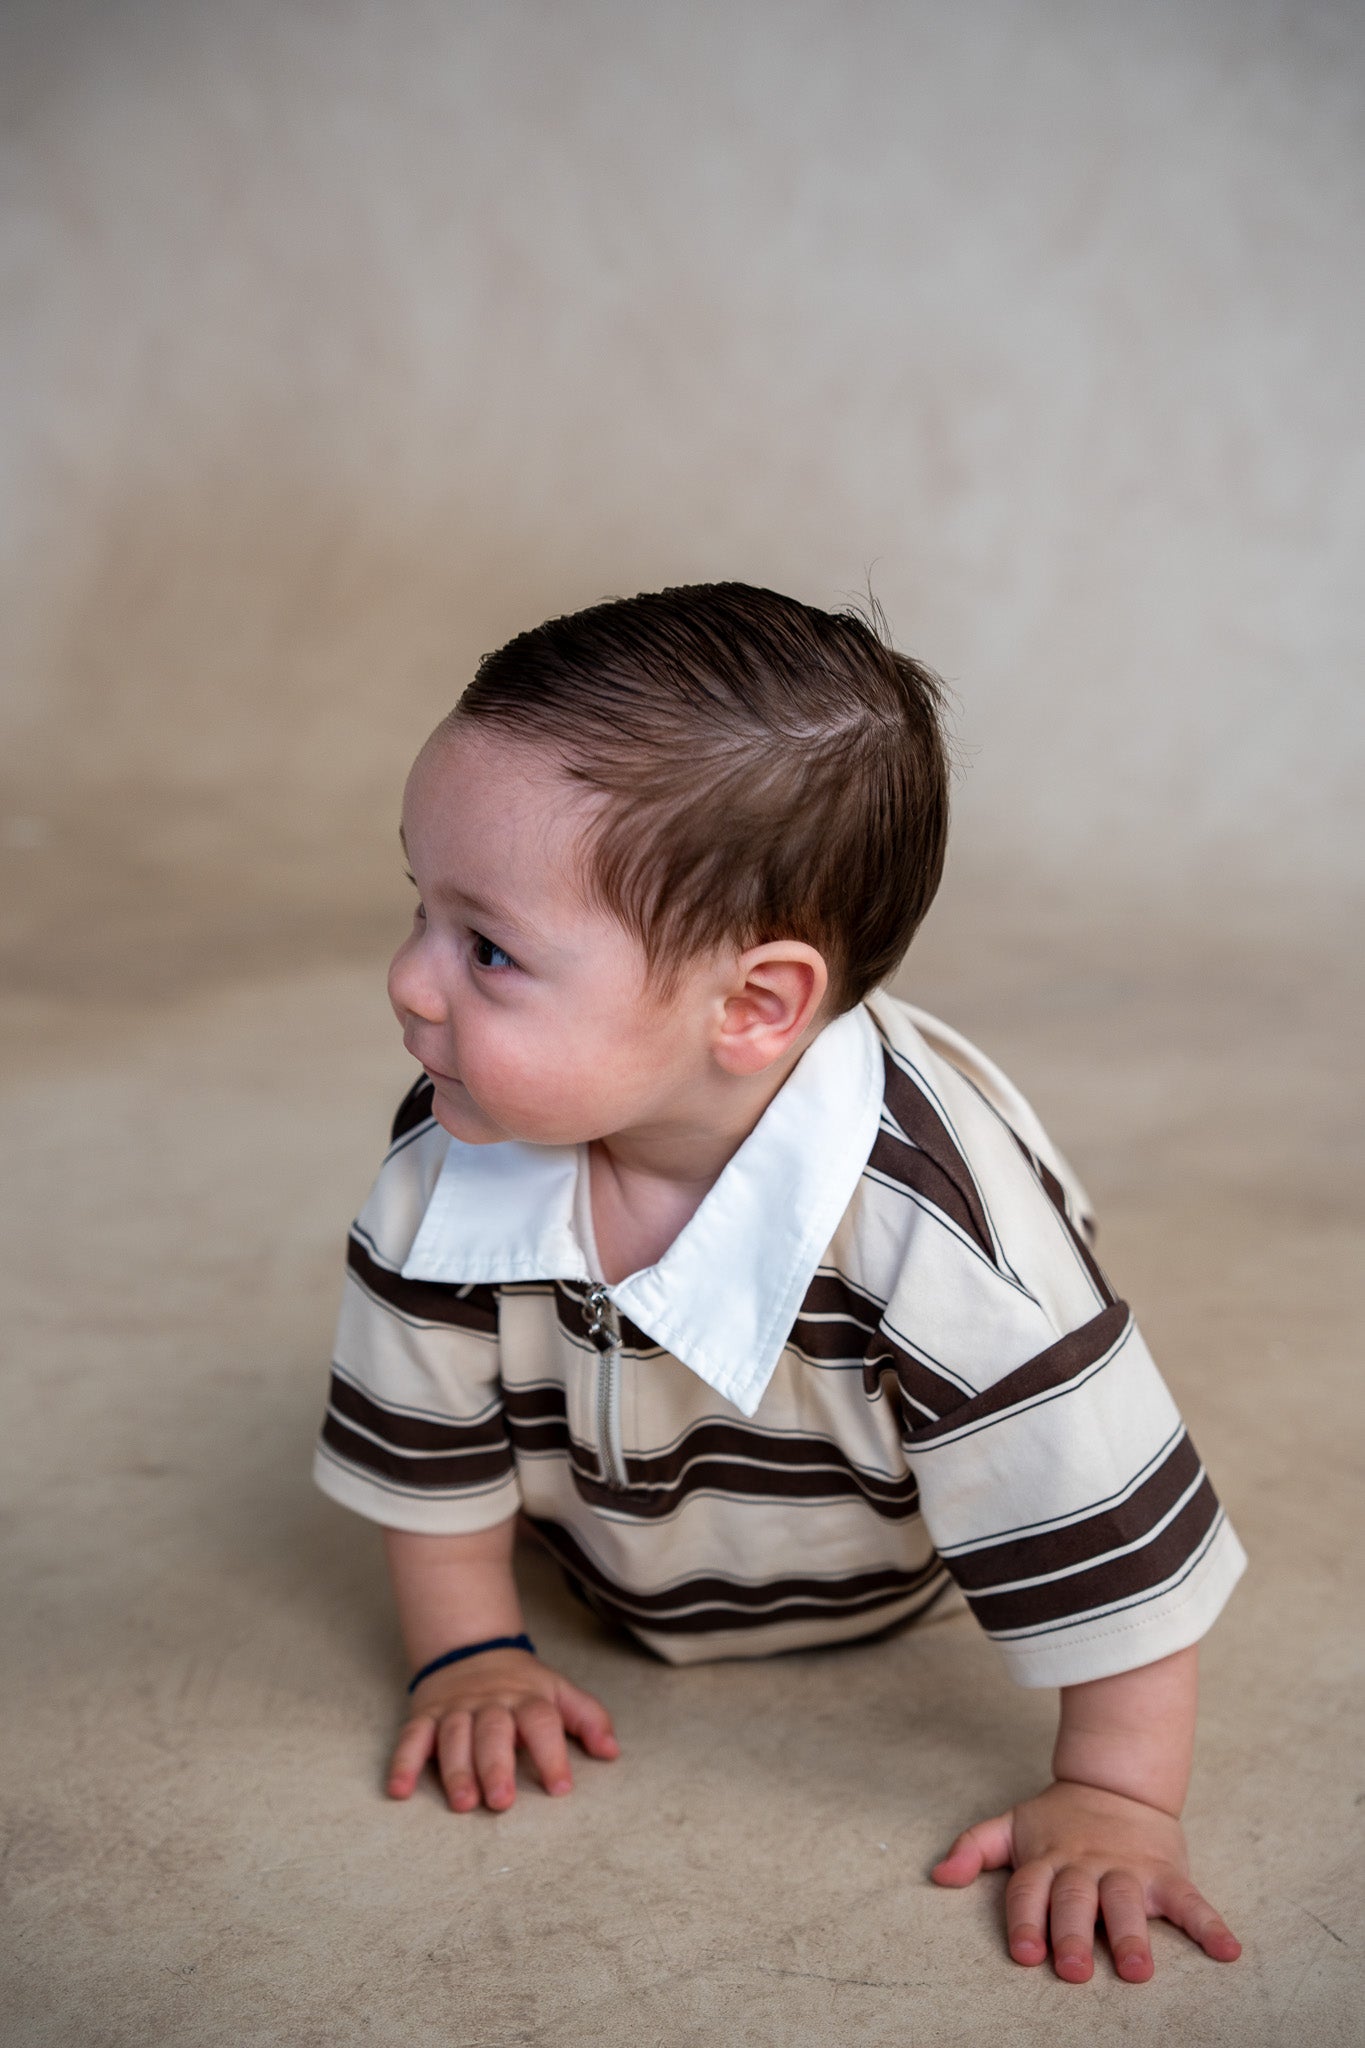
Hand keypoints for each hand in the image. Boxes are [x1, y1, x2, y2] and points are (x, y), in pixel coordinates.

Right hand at [386, 1646, 619, 1811]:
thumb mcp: (559, 1691)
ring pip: (454, 1735)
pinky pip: (411, 1737)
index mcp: (527, 1697)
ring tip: (463, 1803)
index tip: (561, 1788)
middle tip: (501, 1802)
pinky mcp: (425, 1715)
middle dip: (496, 1766)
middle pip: (493, 1731)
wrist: (472, 1648)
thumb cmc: (523, 1685)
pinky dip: (404, 1762)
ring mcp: (455, 1708)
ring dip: (456, 1770)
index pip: (542, 1722)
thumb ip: (588, 1718)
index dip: (552, 1753)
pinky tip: (399, 1791)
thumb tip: (612, 1751)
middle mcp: (490, 1703)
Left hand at [931, 1778, 1241, 1982]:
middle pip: (1075, 1900)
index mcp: (1047, 1859)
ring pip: (1127, 1902)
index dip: (1025, 1920)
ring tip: (1136, 1969)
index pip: (1029, 1891)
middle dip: (1072, 1934)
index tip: (1025, 1952)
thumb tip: (938, 1876)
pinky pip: (1191, 1900)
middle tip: (1071, 1970)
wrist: (1117, 1781)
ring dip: (1131, 1935)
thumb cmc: (1059, 1819)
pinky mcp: (1166, 1873)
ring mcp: (1127, 1869)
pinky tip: (1228, 1951)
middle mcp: (1085, 1866)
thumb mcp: (1012, 1824)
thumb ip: (975, 1848)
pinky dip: (1210, 1925)